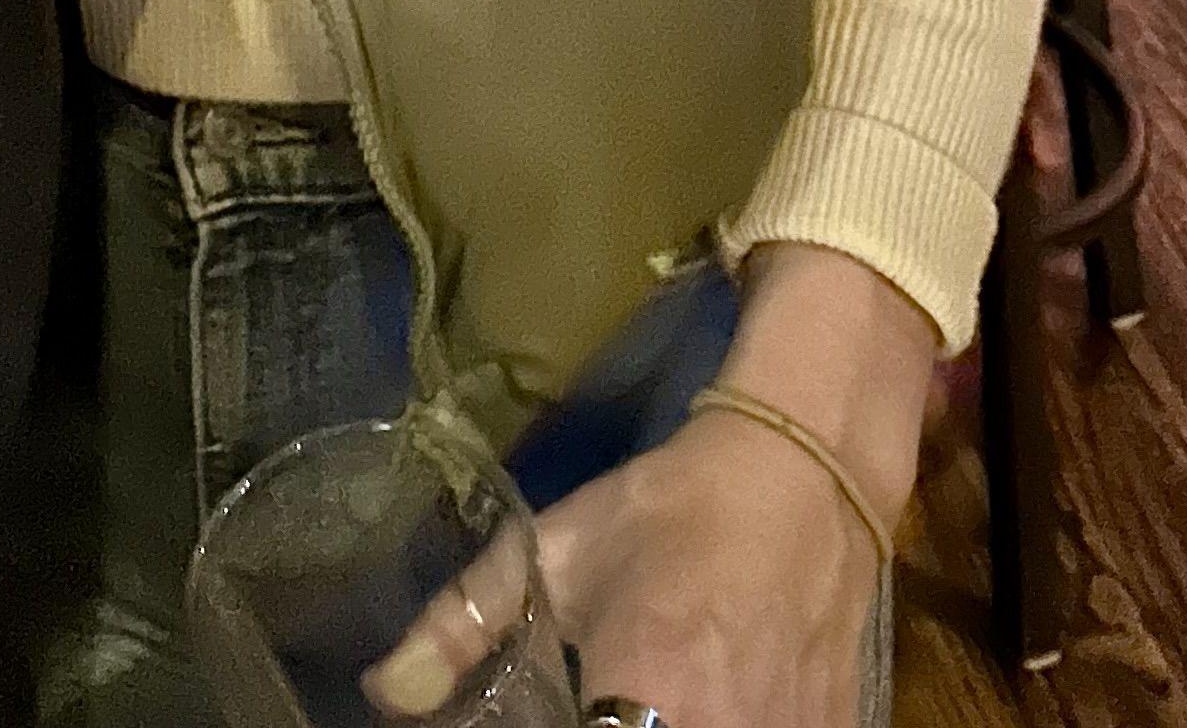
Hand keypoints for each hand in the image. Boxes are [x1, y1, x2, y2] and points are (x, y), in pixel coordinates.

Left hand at [358, 424, 868, 727]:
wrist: (802, 482)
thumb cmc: (670, 512)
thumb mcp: (557, 555)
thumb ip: (464, 624)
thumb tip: (385, 689)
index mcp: (650, 696)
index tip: (537, 711)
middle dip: (602, 726)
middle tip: (586, 698)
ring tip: (626, 697)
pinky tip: (689, 700)